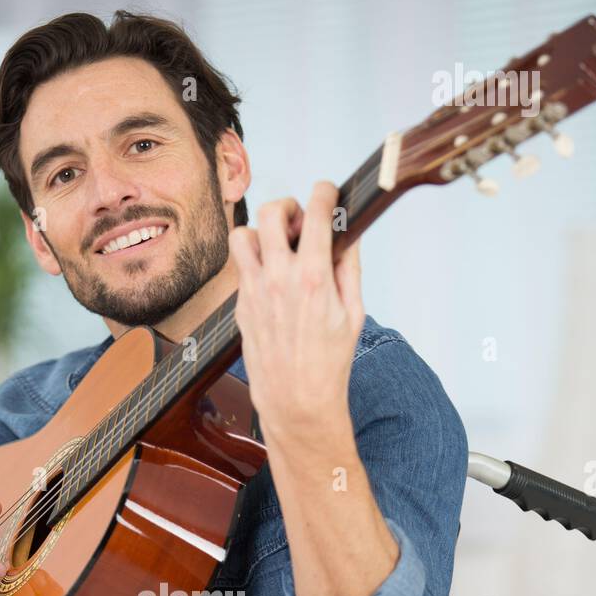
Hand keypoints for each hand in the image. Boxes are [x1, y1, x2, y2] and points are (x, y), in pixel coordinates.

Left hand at [228, 181, 363, 441]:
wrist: (296, 402)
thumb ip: (349, 267)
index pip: (316, 212)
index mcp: (313, 277)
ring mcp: (254, 292)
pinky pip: (241, 269)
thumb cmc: (329, 363)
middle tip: (298, 221)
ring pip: (242, 235)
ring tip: (278, 246)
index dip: (324, 193)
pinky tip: (273, 278)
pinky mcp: (241, 306)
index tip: (328, 193)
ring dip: (260, 232)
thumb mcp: (354, 313)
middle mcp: (278, 279)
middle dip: (287, 207)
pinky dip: (256, 263)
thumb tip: (346, 235)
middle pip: (270, 212)